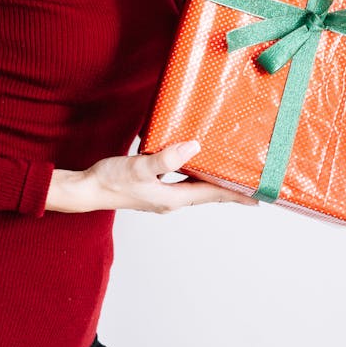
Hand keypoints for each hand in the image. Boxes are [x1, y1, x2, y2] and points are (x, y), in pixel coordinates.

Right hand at [45, 141, 259, 213]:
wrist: (87, 189)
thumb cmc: (112, 180)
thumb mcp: (140, 167)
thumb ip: (167, 158)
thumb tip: (194, 146)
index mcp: (174, 198)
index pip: (213, 195)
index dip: (236, 194)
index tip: (258, 196)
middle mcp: (171, 200)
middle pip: (208, 194)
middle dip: (229, 189)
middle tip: (250, 184)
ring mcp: (162, 195)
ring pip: (195, 187)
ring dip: (213, 182)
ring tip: (229, 173)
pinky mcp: (152, 188)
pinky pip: (181, 181)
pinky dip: (194, 174)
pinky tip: (193, 162)